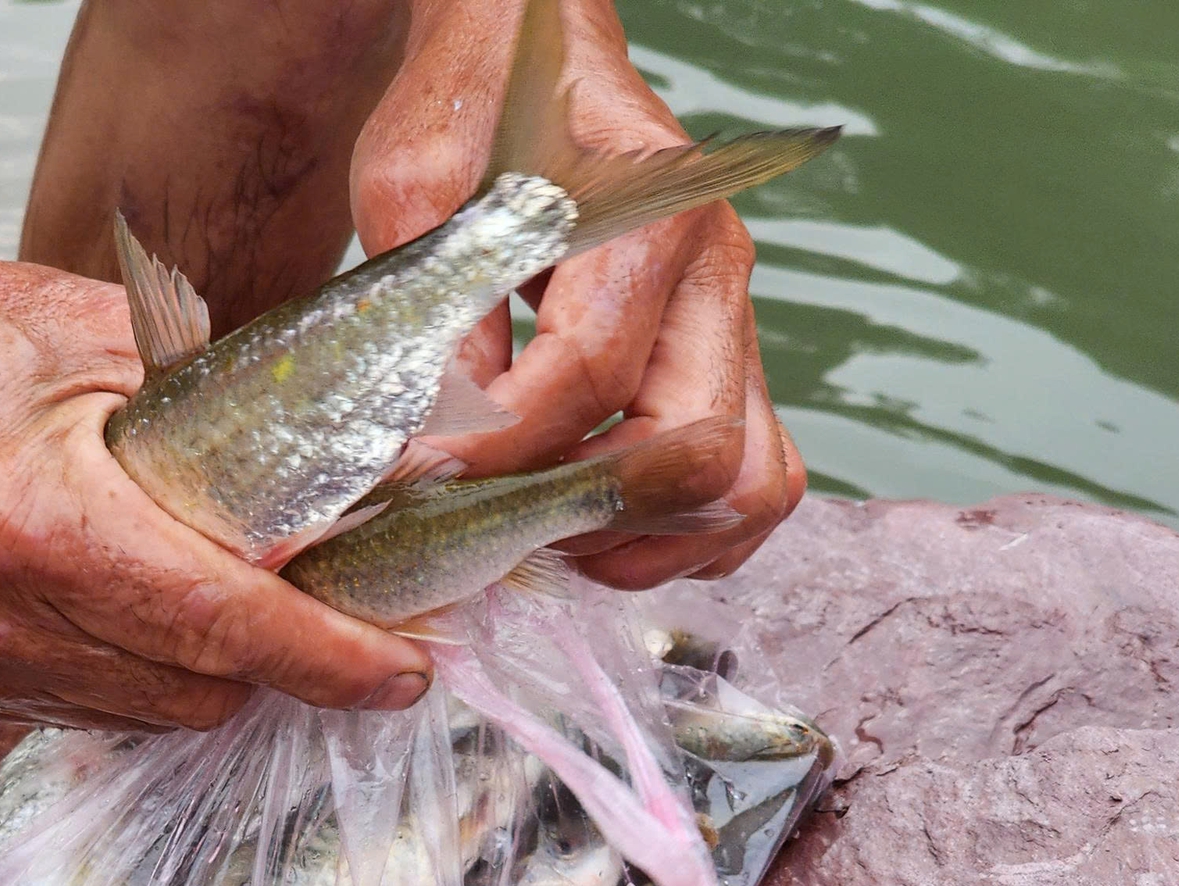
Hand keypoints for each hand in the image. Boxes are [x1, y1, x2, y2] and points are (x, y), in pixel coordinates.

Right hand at [0, 204, 432, 730]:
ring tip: (206, 592)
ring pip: (146, 716)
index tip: (405, 673)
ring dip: (203, 672)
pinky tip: (125, 608)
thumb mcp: (115, 343)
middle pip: (198, 688)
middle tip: (318, 606)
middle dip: (276, 659)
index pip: (219, 622)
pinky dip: (132, 677)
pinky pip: (83, 713)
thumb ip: (238, 420)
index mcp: (37, 516)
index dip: (327, 658)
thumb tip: (379, 475)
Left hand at [350, 0, 806, 587]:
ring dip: (649, 539)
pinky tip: (601, 527)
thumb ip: (433, 297)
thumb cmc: (482, 107)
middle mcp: (716, 277)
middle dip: (583, 510)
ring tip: (552, 536)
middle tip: (492, 520)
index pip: (587, 377)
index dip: (497, 449)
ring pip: (748, 485)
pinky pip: (760, 482)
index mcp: (649, 218)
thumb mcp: (418, 176)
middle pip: (696, 449)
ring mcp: (737, 327)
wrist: (543, 52)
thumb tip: (450, 428)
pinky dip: (690, 532)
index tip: (420, 474)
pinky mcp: (732, 364)